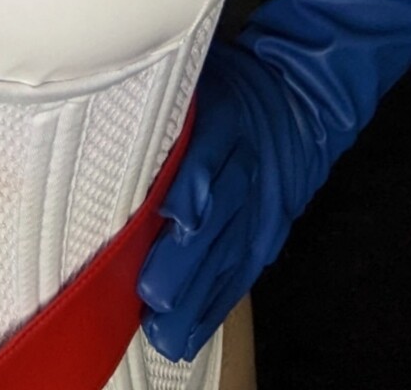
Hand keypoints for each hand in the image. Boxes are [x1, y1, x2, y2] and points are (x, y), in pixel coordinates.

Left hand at [138, 44, 313, 361]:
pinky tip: (187, 334)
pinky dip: (213, 306)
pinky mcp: (267, 237)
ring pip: (230, 255)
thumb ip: (165, 98)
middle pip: (219, 216)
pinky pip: (241, 275)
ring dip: (197, 296)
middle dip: (186, 258)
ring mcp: (262, 207)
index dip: (191, 187)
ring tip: (164, 331)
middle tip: (152, 291)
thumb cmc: (229, 90)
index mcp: (227, 120)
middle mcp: (247, 167)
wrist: (299, 105)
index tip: (168, 215)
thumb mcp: (201, 77)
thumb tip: (110, 105)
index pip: (211, 155)